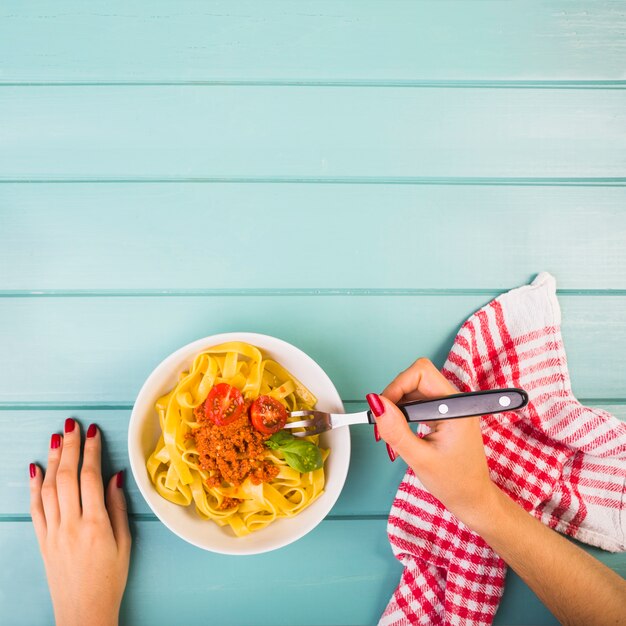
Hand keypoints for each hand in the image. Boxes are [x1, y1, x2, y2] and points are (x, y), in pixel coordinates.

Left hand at [29, 420, 130, 625]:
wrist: (83, 612)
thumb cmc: (110, 578)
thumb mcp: (124, 542)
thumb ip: (118, 507)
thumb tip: (115, 477)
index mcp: (96, 524)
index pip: (90, 477)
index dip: (91, 451)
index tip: (93, 432)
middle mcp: (71, 525)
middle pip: (67, 476)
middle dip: (70, 447)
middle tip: (72, 424)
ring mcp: (52, 532)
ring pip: (49, 488)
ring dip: (52, 459)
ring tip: (57, 438)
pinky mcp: (42, 540)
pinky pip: (35, 508)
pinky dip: (34, 486)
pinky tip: (36, 468)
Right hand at [367, 358, 497, 524]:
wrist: (473, 500)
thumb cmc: (455, 483)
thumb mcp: (420, 459)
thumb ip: (396, 431)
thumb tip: (376, 404)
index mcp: (456, 407)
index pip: (421, 373)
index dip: (397, 386)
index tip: (383, 409)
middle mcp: (455, 402)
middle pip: (416, 378)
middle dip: (395, 396)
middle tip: (384, 423)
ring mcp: (450, 408)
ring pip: (415, 389)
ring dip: (399, 406)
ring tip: (394, 432)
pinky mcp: (445, 415)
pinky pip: (419, 402)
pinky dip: (405, 413)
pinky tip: (403, 432)